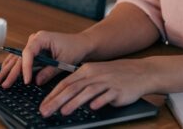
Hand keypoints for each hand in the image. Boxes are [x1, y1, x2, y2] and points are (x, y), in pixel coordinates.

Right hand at [0, 31, 91, 87]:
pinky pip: (21, 58)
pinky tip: (4, 73)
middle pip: (19, 56)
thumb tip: (36, 81)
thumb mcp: (64, 61)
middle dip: (11, 71)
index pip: (28, 52)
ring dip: (8, 69)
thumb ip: (49, 71)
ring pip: (17, 58)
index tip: (26, 81)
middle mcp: (34, 39)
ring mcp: (33, 44)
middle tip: (4, 84)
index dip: (26, 67)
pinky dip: (13, 66)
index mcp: (42, 38)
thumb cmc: (74, 49)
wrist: (81, 44)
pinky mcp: (34, 50)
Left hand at [38, 58, 155, 117]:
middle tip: (45, 111)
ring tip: (63, 112)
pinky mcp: (118, 90)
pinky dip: (99, 101)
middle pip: (72, 88)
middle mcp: (94, 75)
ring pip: (87, 92)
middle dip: (56, 101)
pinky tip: (92, 107)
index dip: (52, 94)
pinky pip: (107, 96)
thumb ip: (81, 84)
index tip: (42, 105)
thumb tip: (63, 97)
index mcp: (86, 70)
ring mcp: (106, 82)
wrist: (140, 72)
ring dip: (74, 102)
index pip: (65, 83)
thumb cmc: (115, 75)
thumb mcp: (96, 75)